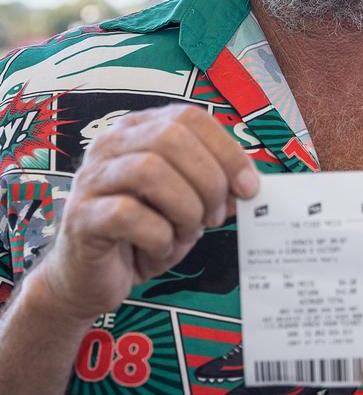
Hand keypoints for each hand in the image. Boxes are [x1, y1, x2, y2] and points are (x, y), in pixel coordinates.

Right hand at [29, 103, 258, 321]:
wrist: (92, 278)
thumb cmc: (143, 234)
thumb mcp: (187, 204)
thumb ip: (215, 186)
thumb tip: (249, 184)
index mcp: (139, 129)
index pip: (190, 117)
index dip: (227, 150)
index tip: (249, 187)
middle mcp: (111, 144)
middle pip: (172, 138)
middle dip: (208, 180)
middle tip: (215, 216)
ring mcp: (91, 178)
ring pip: (150, 171)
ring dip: (185, 208)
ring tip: (186, 233)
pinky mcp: (81, 216)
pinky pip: (128, 214)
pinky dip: (158, 236)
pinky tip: (159, 248)